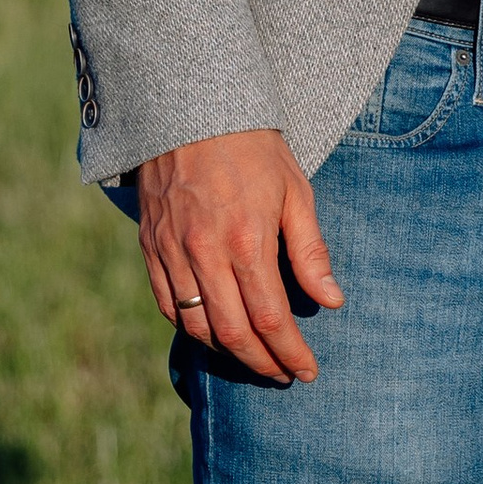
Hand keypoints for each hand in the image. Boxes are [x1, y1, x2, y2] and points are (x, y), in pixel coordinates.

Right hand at [136, 127, 343, 383]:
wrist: (190, 108)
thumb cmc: (253, 148)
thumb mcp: (295, 192)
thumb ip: (311, 252)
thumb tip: (332, 301)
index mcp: (247, 240)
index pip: (270, 319)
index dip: (290, 352)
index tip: (307, 371)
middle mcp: (204, 253)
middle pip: (233, 334)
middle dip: (262, 364)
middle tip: (283, 375)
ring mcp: (172, 252)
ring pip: (196, 327)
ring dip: (227, 354)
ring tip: (254, 358)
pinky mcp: (150, 247)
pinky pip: (168, 305)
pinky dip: (191, 329)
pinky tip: (213, 334)